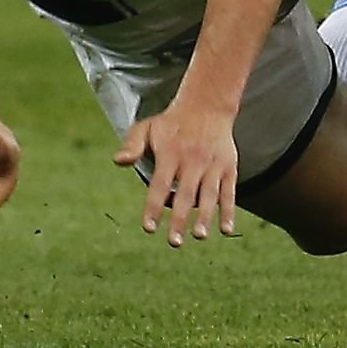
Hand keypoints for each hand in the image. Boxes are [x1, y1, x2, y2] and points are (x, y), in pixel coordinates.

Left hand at [115, 98, 238, 248]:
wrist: (207, 104)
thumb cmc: (171, 123)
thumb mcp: (148, 127)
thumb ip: (132, 145)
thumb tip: (117, 161)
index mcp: (170, 153)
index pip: (160, 184)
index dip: (154, 206)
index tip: (148, 227)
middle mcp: (192, 160)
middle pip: (185, 194)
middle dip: (179, 219)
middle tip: (173, 242)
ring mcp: (212, 164)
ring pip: (209, 194)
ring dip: (205, 217)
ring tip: (199, 236)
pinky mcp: (229, 167)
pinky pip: (229, 192)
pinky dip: (229, 211)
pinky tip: (226, 230)